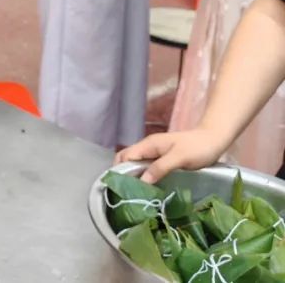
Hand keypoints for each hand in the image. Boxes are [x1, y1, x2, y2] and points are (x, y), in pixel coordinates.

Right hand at [115, 128, 229, 184]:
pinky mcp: (163, 158)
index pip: (125, 156)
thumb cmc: (197, 148)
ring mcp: (155, 153)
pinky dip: (145, 176)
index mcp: (149, 145)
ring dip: (135, 176)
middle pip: (127, 160)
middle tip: (129, 193)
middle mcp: (148, 147)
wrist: (214, 140)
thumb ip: (160, 167)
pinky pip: (147, 167)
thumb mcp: (179, 158)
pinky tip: (150, 187)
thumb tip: (142, 181)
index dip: (120, 170)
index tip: (121, 188)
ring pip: (137, 164)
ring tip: (138, 193)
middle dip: (124, 174)